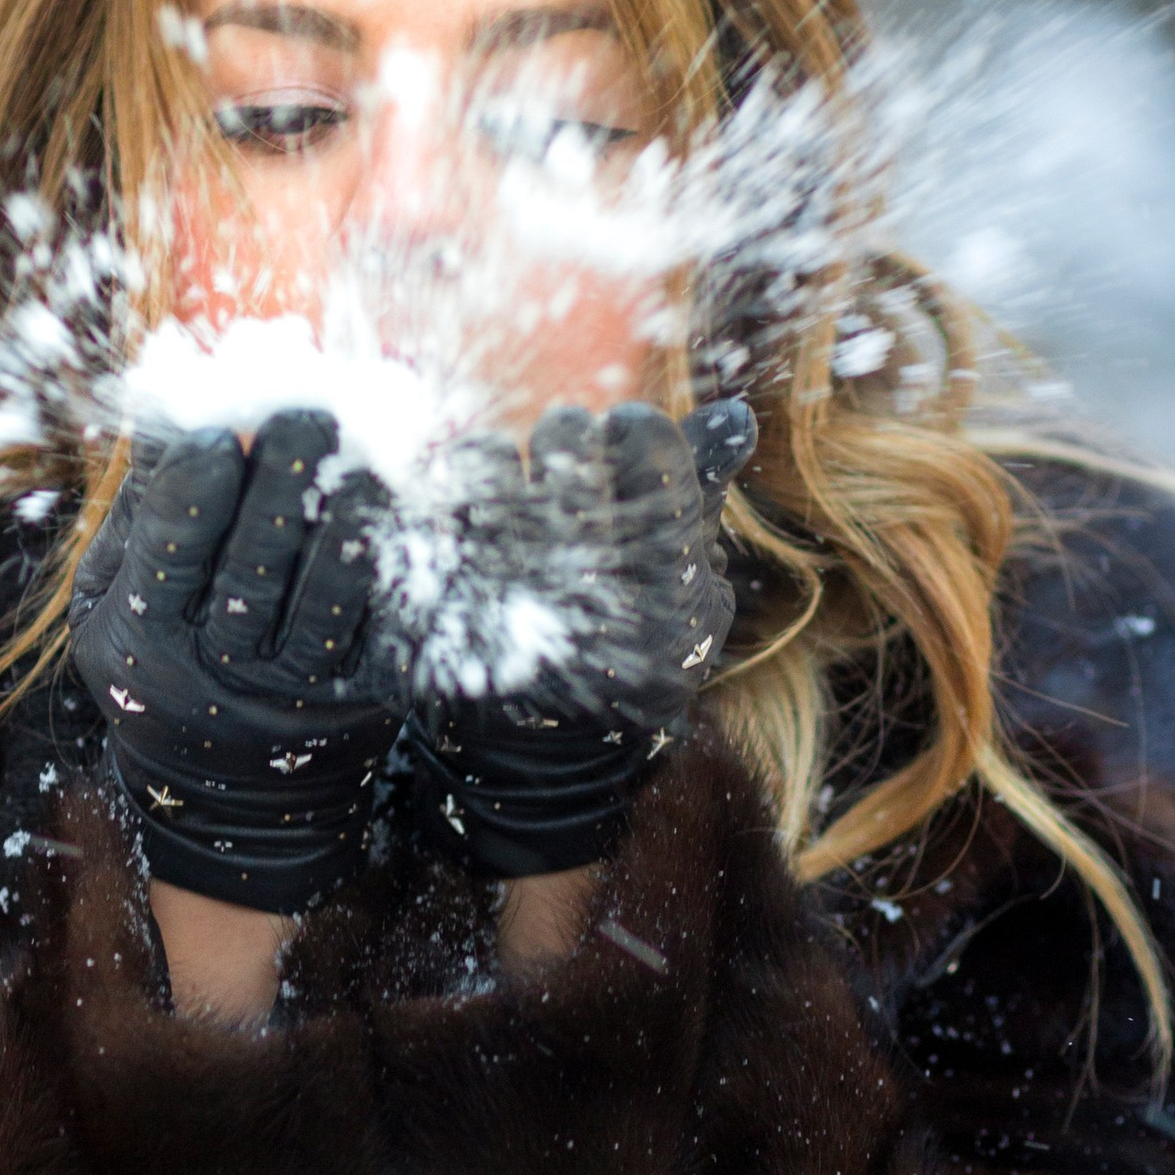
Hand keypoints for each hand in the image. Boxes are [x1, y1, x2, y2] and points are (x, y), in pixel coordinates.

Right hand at [69, 410, 397, 911]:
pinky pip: (383, 638)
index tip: (217, 435)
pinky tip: (410, 523)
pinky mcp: (358, 701)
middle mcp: (219, 669)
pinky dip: (399, 581)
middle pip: (252, 575)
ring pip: (324, 608)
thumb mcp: (112, 602)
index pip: (169, 559)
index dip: (192, 497)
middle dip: (280, 494)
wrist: (230, 797)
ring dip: (347, 534)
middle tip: (308, 419)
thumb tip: (165, 414)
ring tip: (364, 470)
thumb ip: (136, 516)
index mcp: (146, 637)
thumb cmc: (160, 662)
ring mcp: (293, 689)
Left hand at [404, 398, 755, 880]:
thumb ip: (702, 495)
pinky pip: (440, 502)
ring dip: (505, 462)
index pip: (646, 441)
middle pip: (569, 437)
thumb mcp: (687, 591)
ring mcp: (509, 585)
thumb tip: (734, 414)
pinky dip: (456, 496)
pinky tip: (473, 518)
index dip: (635, 431)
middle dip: (570, 440)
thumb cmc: (630, 656)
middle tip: (567, 463)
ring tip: (514, 491)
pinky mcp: (446, 597)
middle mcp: (588, 573)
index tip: (625, 441)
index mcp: (661, 571)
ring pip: (496, 457)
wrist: (544, 760)